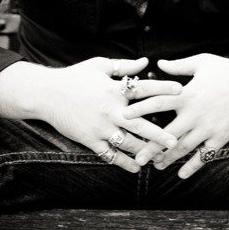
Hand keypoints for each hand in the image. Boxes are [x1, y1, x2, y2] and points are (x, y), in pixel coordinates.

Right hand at [40, 56, 182, 173]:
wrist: (46, 94)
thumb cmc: (74, 77)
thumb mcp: (99, 66)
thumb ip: (124, 66)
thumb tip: (146, 62)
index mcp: (114, 90)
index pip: (144, 89)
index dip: (163, 89)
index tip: (181, 91)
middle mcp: (110, 110)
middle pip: (140, 123)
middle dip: (159, 134)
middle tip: (176, 141)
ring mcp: (100, 127)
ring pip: (128, 143)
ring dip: (144, 151)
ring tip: (160, 158)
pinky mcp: (90, 140)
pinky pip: (110, 154)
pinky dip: (123, 162)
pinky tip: (136, 167)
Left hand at [122, 53, 228, 177]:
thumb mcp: (203, 62)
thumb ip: (179, 67)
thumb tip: (159, 64)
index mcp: (187, 94)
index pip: (158, 101)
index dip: (140, 108)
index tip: (124, 116)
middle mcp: (195, 113)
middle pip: (167, 133)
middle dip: (150, 147)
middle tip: (136, 158)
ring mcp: (208, 127)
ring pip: (184, 147)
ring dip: (168, 159)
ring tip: (156, 167)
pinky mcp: (221, 137)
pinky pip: (205, 154)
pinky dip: (193, 166)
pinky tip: (182, 174)